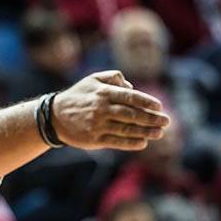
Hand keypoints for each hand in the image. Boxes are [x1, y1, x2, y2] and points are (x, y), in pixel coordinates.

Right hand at [52, 70, 169, 150]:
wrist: (54, 116)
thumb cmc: (77, 96)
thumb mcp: (92, 79)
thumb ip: (113, 77)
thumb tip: (131, 86)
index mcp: (103, 93)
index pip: (131, 97)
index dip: (147, 102)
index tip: (159, 106)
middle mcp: (101, 109)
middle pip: (132, 114)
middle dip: (152, 118)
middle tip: (166, 121)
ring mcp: (97, 125)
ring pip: (127, 129)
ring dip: (146, 132)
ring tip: (159, 133)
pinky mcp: (94, 139)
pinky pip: (116, 142)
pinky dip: (131, 143)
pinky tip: (143, 143)